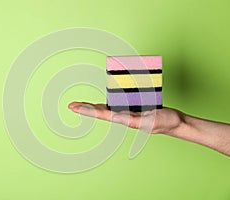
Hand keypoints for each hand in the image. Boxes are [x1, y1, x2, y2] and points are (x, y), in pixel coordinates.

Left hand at [68, 102, 184, 133]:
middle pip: (100, 111)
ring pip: (107, 107)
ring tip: (82, 103)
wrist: (175, 122)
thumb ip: (134, 120)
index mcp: (125, 119)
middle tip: (71, 105)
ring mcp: (128, 112)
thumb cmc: (165, 122)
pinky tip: (105, 98)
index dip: (87, 110)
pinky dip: (109, 99)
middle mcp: (123, 116)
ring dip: (94, 105)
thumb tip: (117, 118)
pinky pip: (118, 102)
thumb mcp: (150, 121)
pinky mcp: (133, 108)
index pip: (102, 114)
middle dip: (85, 108)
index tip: (74, 108)